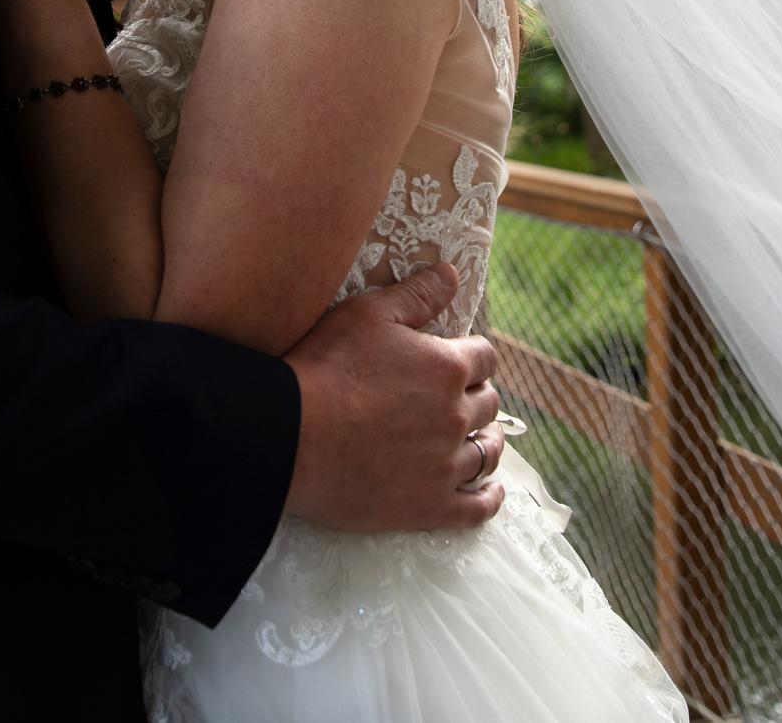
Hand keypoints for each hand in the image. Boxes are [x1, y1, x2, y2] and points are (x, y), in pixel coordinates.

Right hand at [283, 263, 506, 530]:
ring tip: (482, 440)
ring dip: (487, 442)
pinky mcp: (428, 506)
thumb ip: (416, 294)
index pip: (485, 358)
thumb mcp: (366, 314)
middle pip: (488, 405)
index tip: (464, 360)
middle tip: (463, 398)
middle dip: (478, 397)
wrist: (290, 437)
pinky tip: (491, 492)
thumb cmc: (325, 369)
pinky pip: (477, 508)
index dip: (475, 356)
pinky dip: (490, 499)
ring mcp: (444, 466)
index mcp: (446, 369)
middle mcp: (454, 417)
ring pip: (487, 453)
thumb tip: (452, 274)